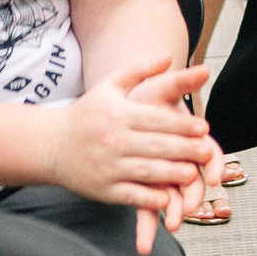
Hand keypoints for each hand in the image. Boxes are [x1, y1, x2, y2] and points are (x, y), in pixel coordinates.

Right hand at [42, 60, 219, 244]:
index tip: (204, 128)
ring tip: (193, 174)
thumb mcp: (109, 86)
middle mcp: (113, 140)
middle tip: (207, 152)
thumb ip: (139, 70)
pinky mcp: (103, 189)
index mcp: (118, 114)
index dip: (182, 125)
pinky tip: (167, 199)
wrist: (49, 146)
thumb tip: (169, 56)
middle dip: (184, 149)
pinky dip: (149, 198)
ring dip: (171, 174)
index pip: (155, 120)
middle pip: (155, 146)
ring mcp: (107, 167)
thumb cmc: (86, 114)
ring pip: (145, 171)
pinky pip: (130, 195)